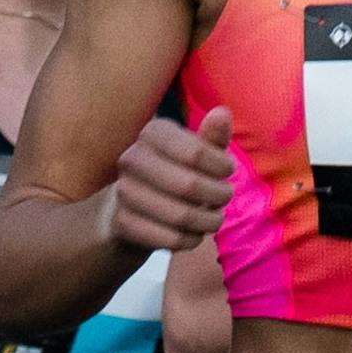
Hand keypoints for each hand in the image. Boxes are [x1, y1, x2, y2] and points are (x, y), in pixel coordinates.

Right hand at [100, 110, 234, 261]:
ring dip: (208, 222)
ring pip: (181, 216)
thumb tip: (222, 112)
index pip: (197, 152)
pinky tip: (193, 233)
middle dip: (218, 196)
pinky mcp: (123, 222)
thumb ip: (212, 137)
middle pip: (190, 186)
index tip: (227, 171)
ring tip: (214, 218)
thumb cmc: (176, 172)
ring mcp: (124, 191)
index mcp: (153, 133)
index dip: (222, 167)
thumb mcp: (197, 152)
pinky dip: (191, 240)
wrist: (133, 207)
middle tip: (224, 197)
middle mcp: (132, 158)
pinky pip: (170, 238)